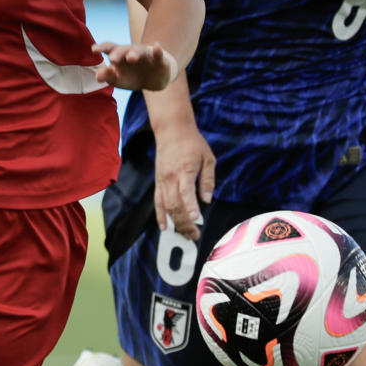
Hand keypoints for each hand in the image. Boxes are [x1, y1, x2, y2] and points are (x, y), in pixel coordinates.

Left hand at [92, 41, 175, 91]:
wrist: (155, 78)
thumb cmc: (131, 76)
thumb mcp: (118, 79)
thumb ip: (107, 76)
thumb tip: (97, 76)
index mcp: (119, 55)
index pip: (109, 49)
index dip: (102, 48)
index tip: (94, 49)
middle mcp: (131, 52)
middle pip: (123, 50)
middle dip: (118, 53)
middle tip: (112, 59)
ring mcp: (145, 54)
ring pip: (139, 51)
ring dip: (134, 53)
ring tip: (130, 58)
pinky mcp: (159, 59)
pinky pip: (158, 54)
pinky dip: (157, 51)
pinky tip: (156, 47)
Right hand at [154, 122, 215, 240]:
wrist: (171, 130)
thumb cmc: (192, 143)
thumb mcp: (208, 157)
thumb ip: (208, 179)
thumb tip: (207, 199)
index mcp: (185, 169)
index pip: (186, 191)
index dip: (190, 206)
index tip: (196, 218)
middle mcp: (171, 177)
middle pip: (175, 204)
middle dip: (184, 222)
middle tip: (194, 235)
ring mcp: (162, 180)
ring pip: (166, 206)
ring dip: (175, 223)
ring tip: (185, 234)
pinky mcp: (158, 182)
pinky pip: (157, 202)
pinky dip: (160, 216)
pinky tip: (165, 227)